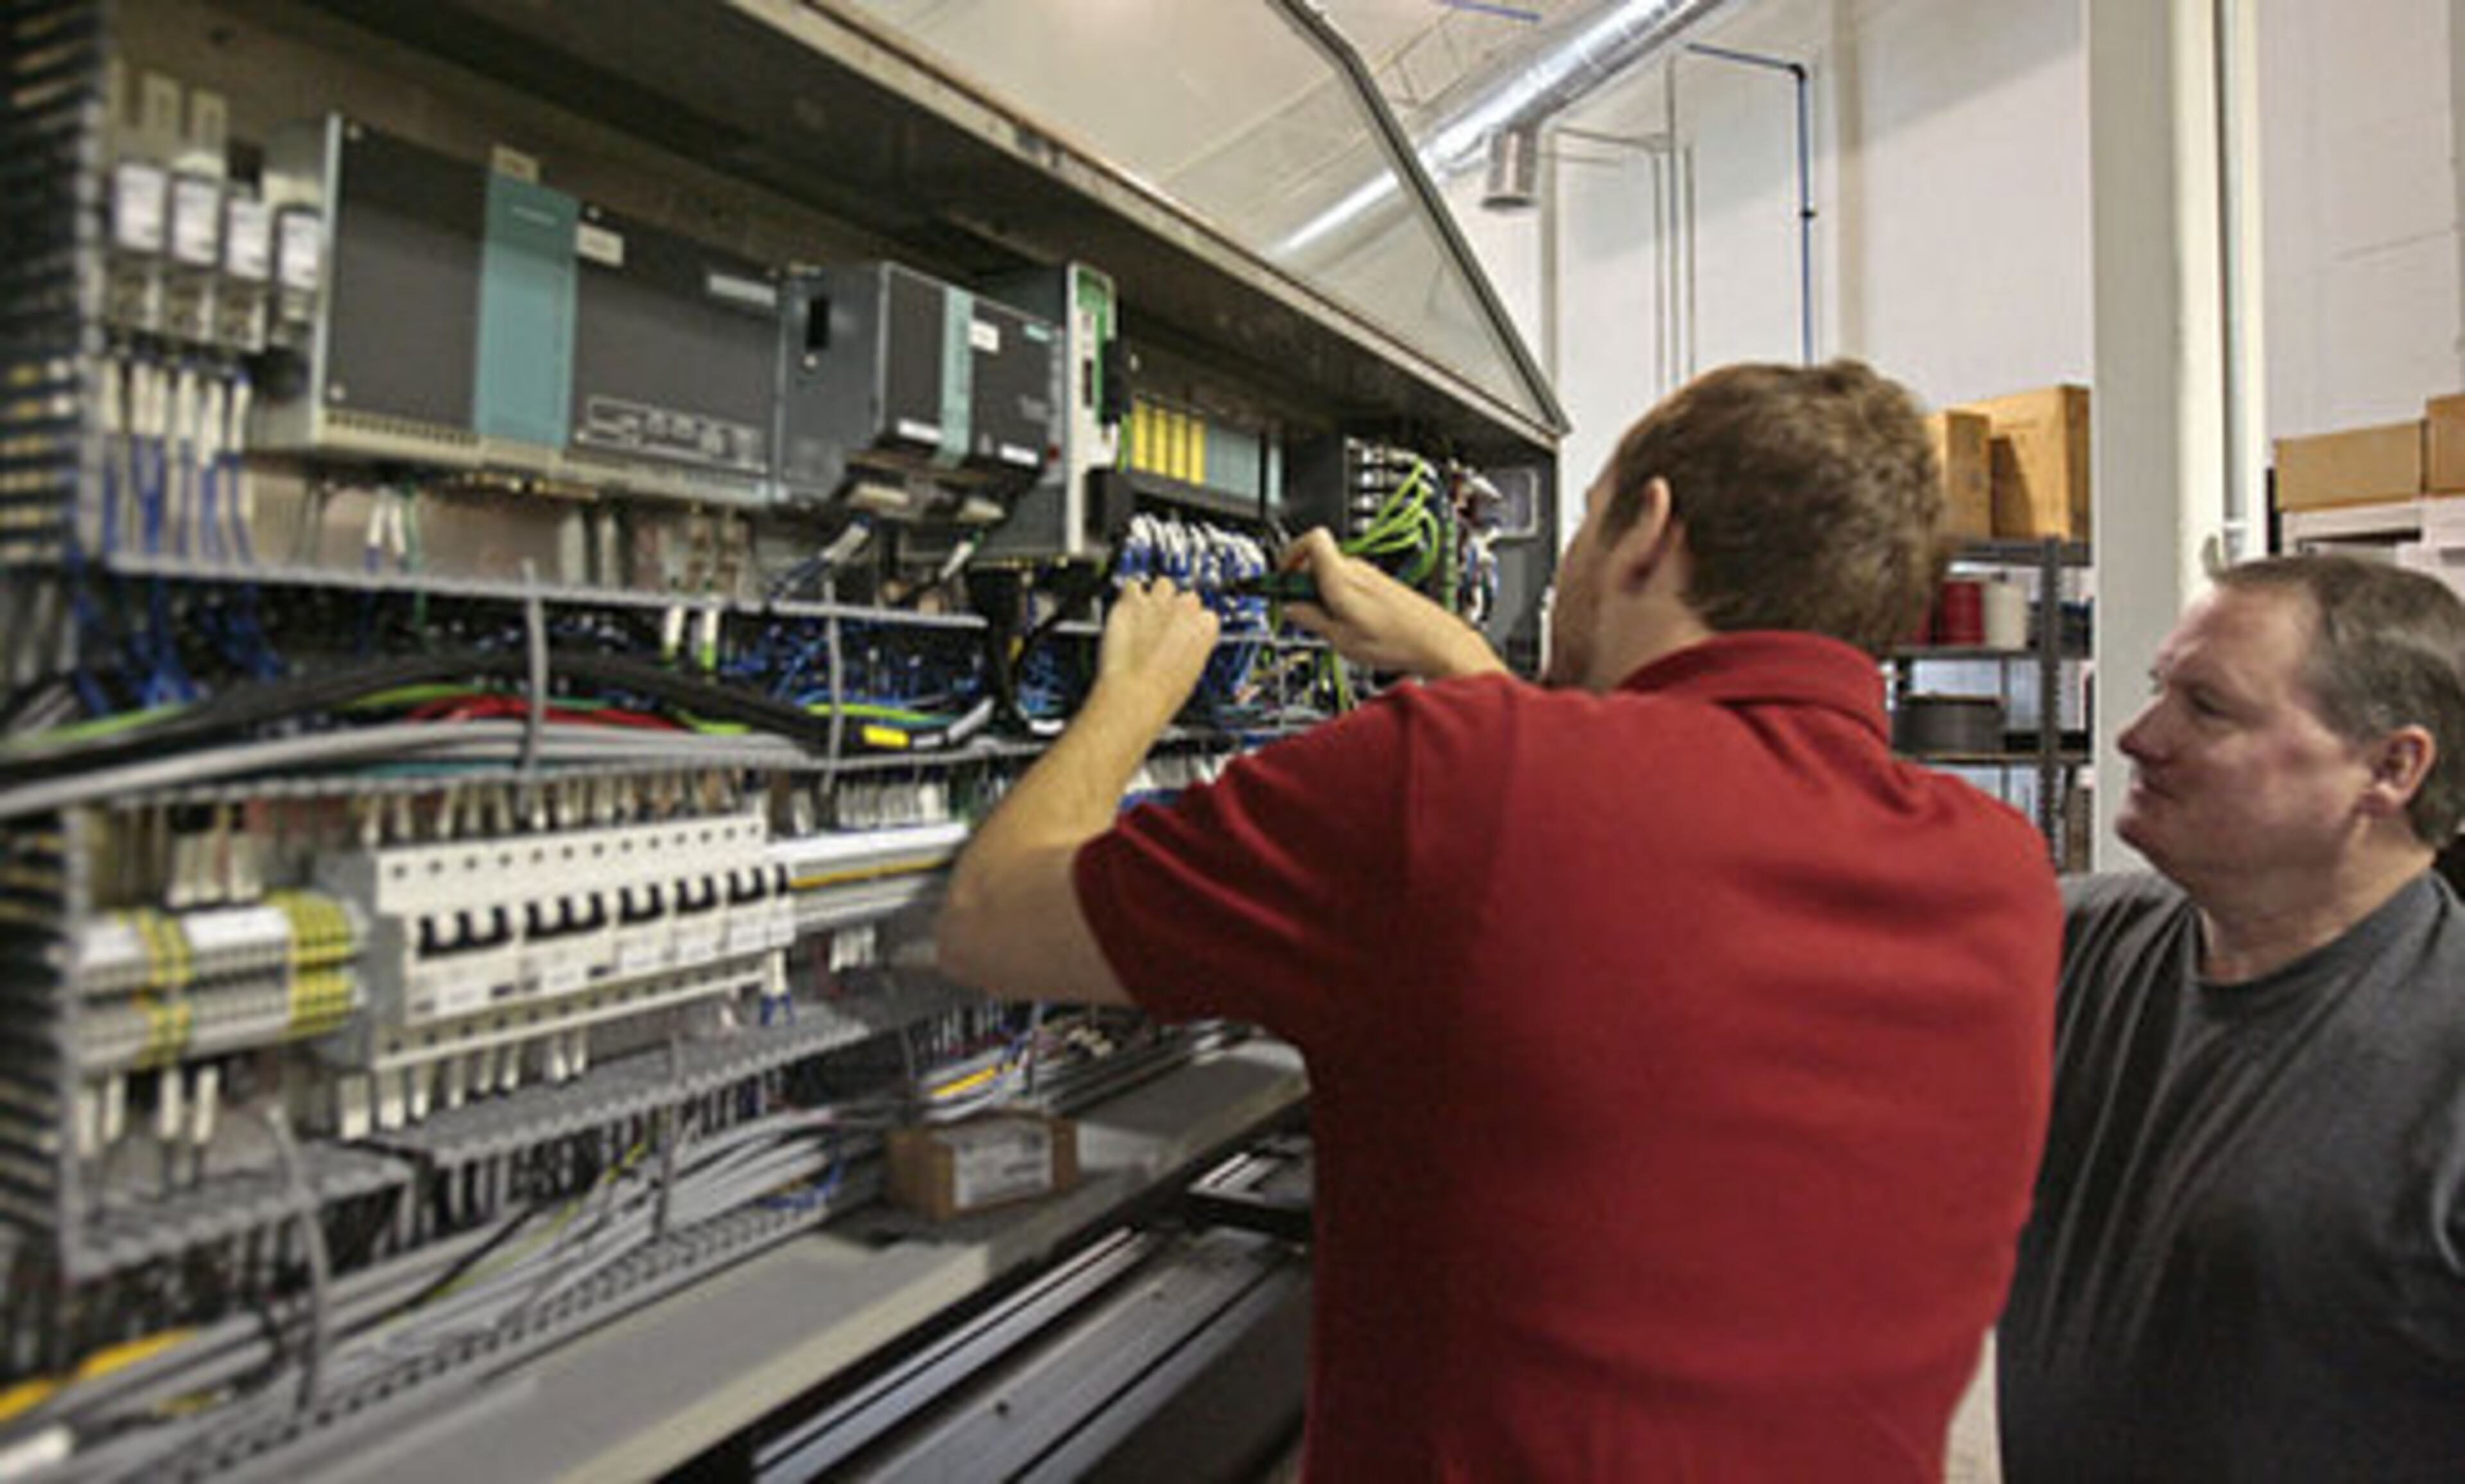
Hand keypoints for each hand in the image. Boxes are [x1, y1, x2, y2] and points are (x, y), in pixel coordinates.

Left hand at [1095, 577, 1220, 725]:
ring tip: (1145, 615)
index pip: (1206, 614)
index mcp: (1206, 627)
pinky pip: (1132, 585)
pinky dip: (1129, 595)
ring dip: (1156, 596)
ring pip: (1163, 584)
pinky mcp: (1131, 601)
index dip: (1192, 624)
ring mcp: (1159, 601)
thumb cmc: (1164, 693)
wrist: (1134, 695)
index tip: (1184, 633)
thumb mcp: (1193, 672)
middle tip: (1163, 627)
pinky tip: (1127, 609)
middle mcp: (1186, 608)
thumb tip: (1186, 645)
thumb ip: (1193, 647)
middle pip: (1186, 596)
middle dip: (1176, 609)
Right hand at [1278, 527, 1505, 679]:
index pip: (1311, 539)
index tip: (1279, 578)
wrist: (1436, 642)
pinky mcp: (1379, 583)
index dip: (1289, 555)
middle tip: (1298, 610)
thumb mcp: (1342, 639)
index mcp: (1342, 578)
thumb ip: (1311, 620)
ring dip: (1319, 592)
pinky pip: (1347, 581)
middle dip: (1300, 582)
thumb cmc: (1397, 641)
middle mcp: (1356, 569)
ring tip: (1327, 623)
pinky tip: (1346, 622)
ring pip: (1330, 572)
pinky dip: (1337, 596)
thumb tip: (1291, 608)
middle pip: (1315, 559)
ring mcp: (1369, 575)